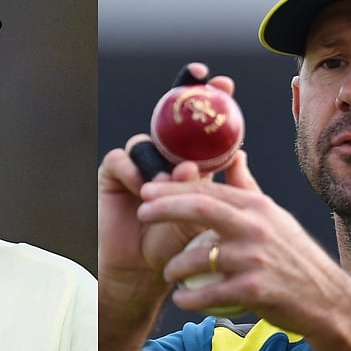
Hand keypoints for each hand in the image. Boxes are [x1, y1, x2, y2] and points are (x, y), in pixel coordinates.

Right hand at [97, 63, 236, 306]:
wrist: (144, 273)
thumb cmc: (178, 247)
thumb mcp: (207, 216)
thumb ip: (219, 187)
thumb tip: (237, 154)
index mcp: (189, 162)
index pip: (200, 127)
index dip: (209, 101)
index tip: (224, 84)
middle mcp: (162, 157)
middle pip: (169, 118)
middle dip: (183, 92)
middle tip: (198, 78)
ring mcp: (137, 165)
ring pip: (147, 141)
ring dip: (160, 160)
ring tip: (169, 183)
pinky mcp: (113, 175)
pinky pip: (122, 160)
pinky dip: (134, 172)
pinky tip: (143, 191)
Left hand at [136, 151, 350, 350]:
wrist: (328, 300)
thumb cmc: (294, 257)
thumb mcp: (275, 217)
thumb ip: (248, 189)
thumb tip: (235, 155)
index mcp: (257, 207)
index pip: (208, 189)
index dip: (173, 188)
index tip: (147, 190)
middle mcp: (256, 227)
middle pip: (199, 208)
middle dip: (164, 207)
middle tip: (140, 212)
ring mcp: (254, 259)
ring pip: (197, 257)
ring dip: (173, 267)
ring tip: (167, 272)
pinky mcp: (254, 290)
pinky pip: (207, 293)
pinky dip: (188, 298)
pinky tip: (181, 299)